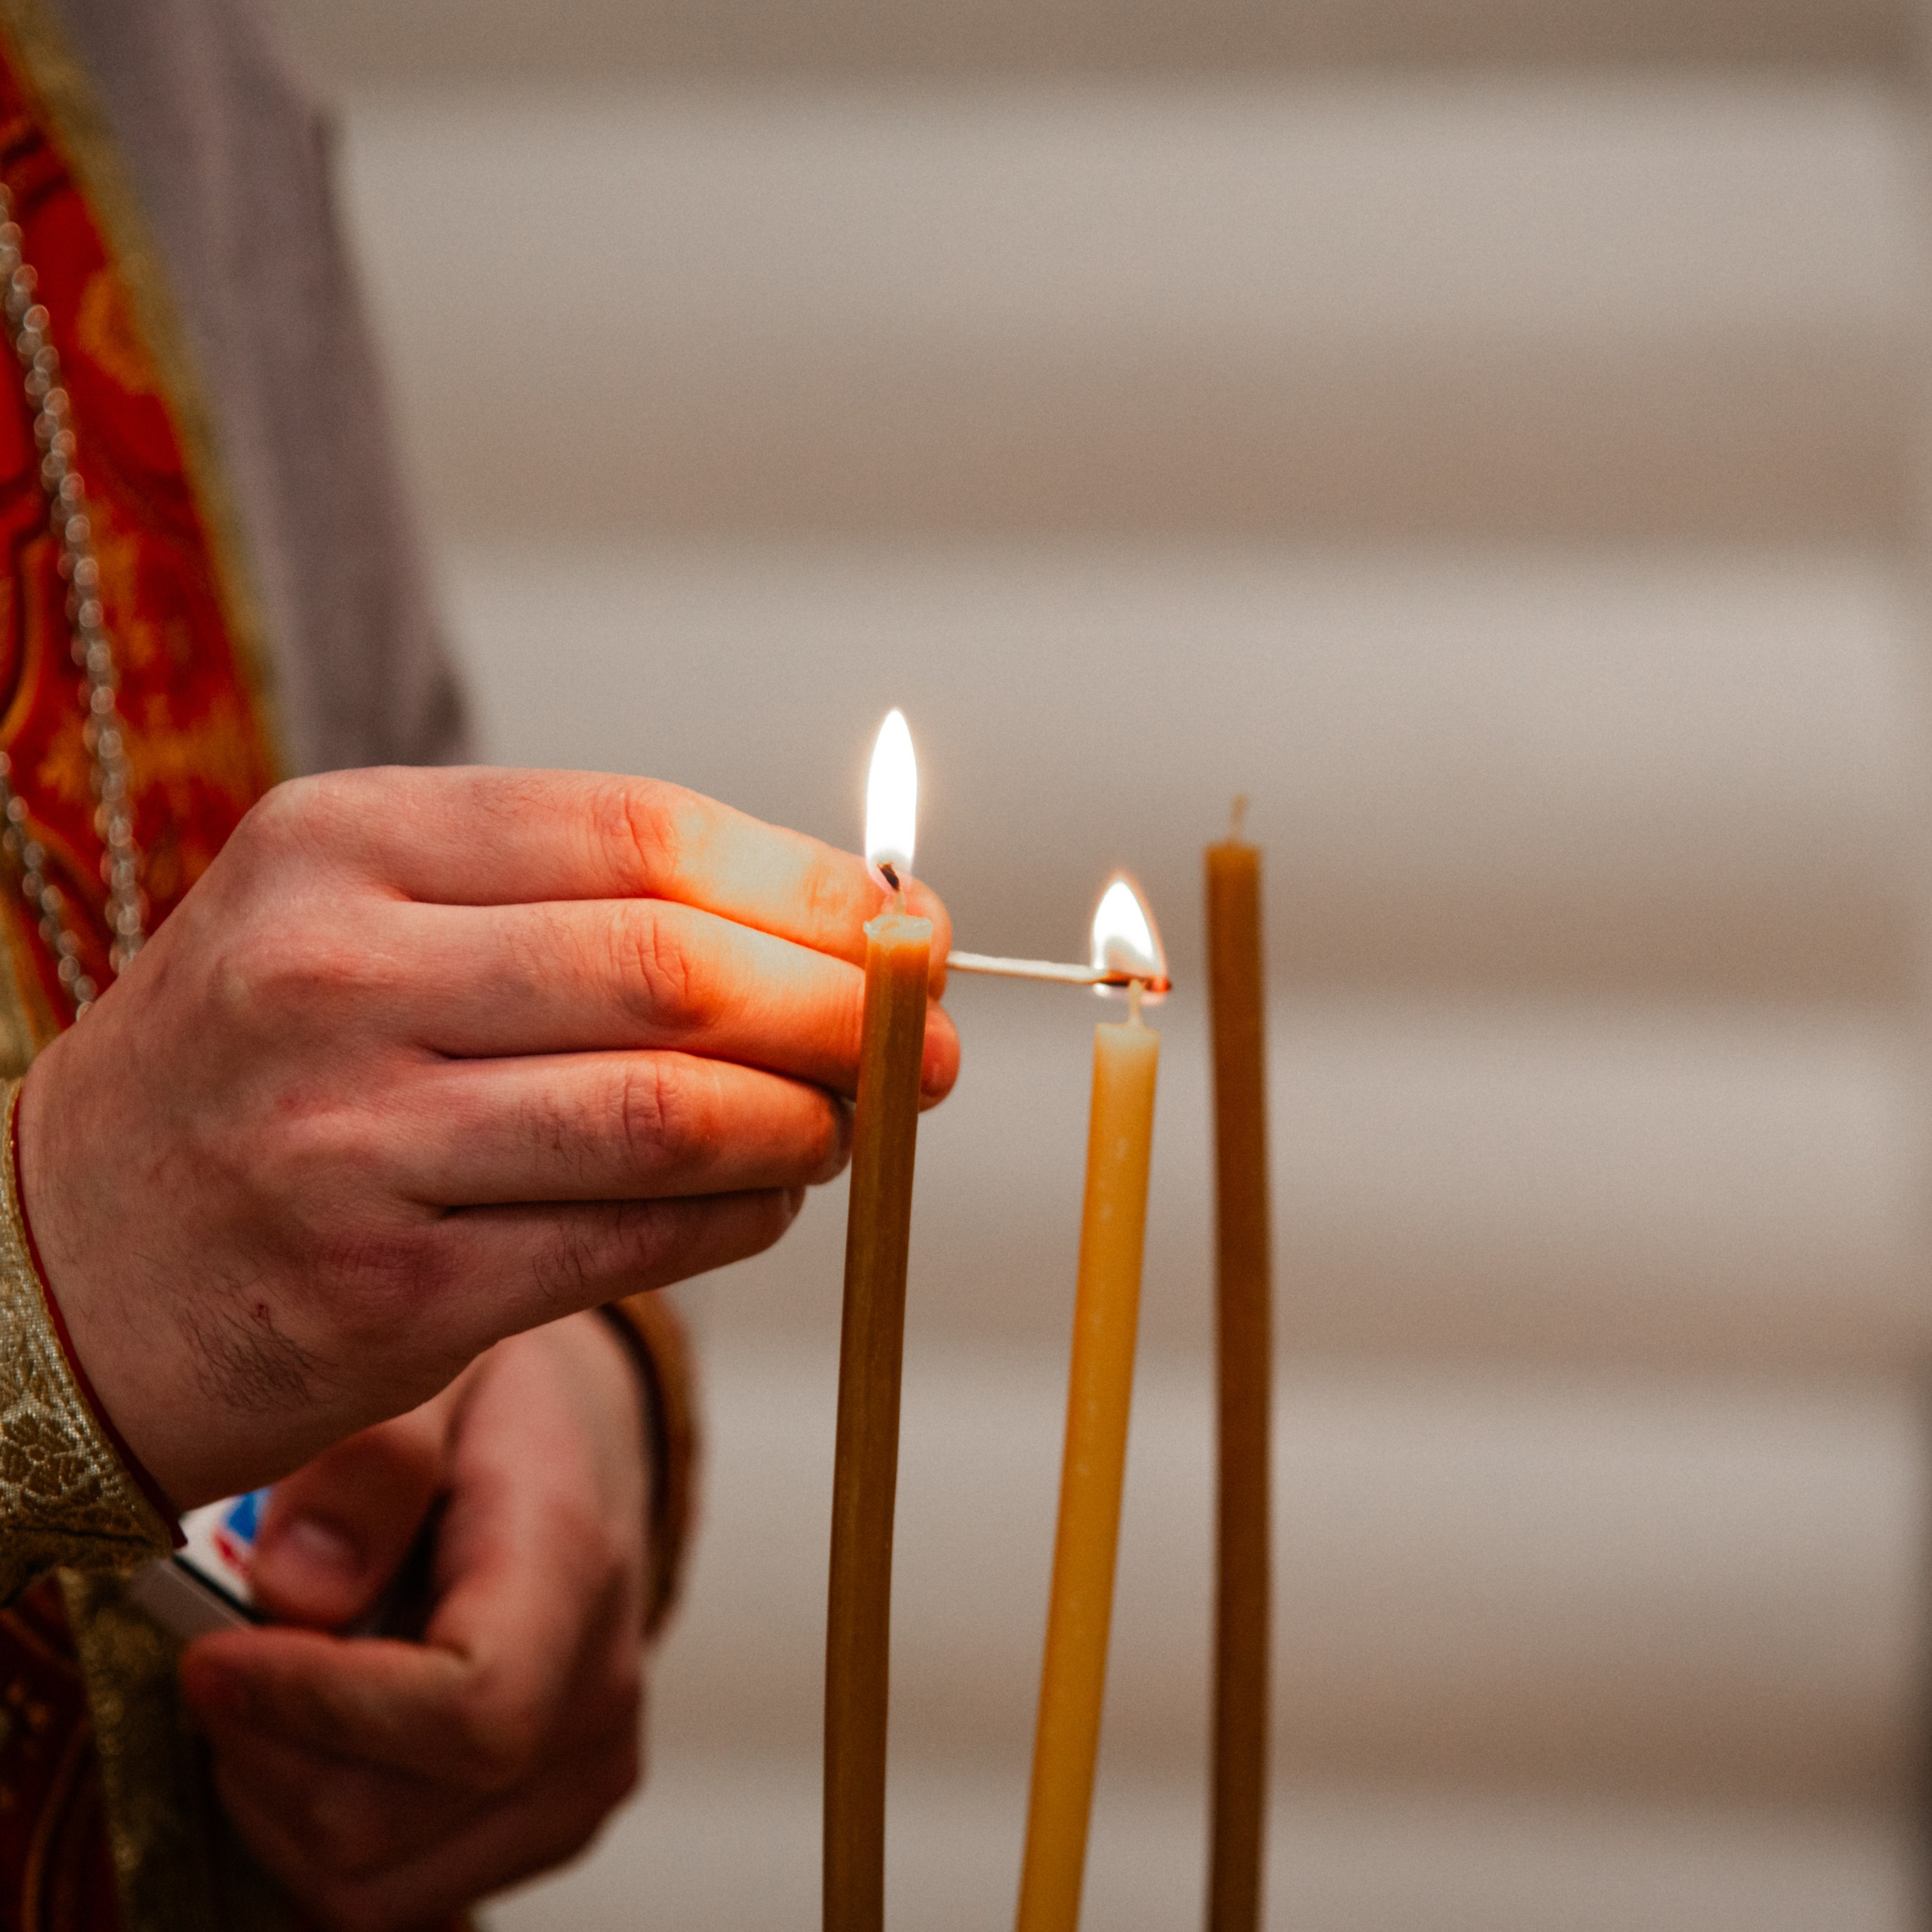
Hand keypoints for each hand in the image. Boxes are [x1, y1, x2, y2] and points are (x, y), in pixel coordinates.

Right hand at [17, 767, 955, 1505]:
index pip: (640, 833)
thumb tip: (844, 924)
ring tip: (852, 1123)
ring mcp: (349, 1139)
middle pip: (674, 969)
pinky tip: (770, 1199)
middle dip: (842, 1006)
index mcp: (341, 843)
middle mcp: (332, 975)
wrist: (51, 1266)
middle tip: (926, 1039)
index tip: (903, 924)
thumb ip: (578, 909)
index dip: (806, 882)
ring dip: (808, 1121)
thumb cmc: (261, 1071)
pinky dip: (740, 1219)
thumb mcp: (370, 925)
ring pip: (669, 1114)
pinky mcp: (384, 1290)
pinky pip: (631, 1244)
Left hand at [181, 1312, 652, 1930]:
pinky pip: (397, 1897)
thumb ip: (372, 1453)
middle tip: (214, 1661)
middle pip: (388, 1819)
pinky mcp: (553, 1816)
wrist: (579, 1438)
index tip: (214, 1654)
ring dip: (277, 1802)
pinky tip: (312, 1733)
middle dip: (261, 1753)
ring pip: (377, 1883)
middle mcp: (600, 1685)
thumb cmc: (492, 1396)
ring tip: (261, 1694)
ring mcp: (586, 1768)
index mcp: (572, 1560)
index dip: (320, 1706)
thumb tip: (296, 1587)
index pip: (473, 1707)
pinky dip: (318, 1838)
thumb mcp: (433, 1359)